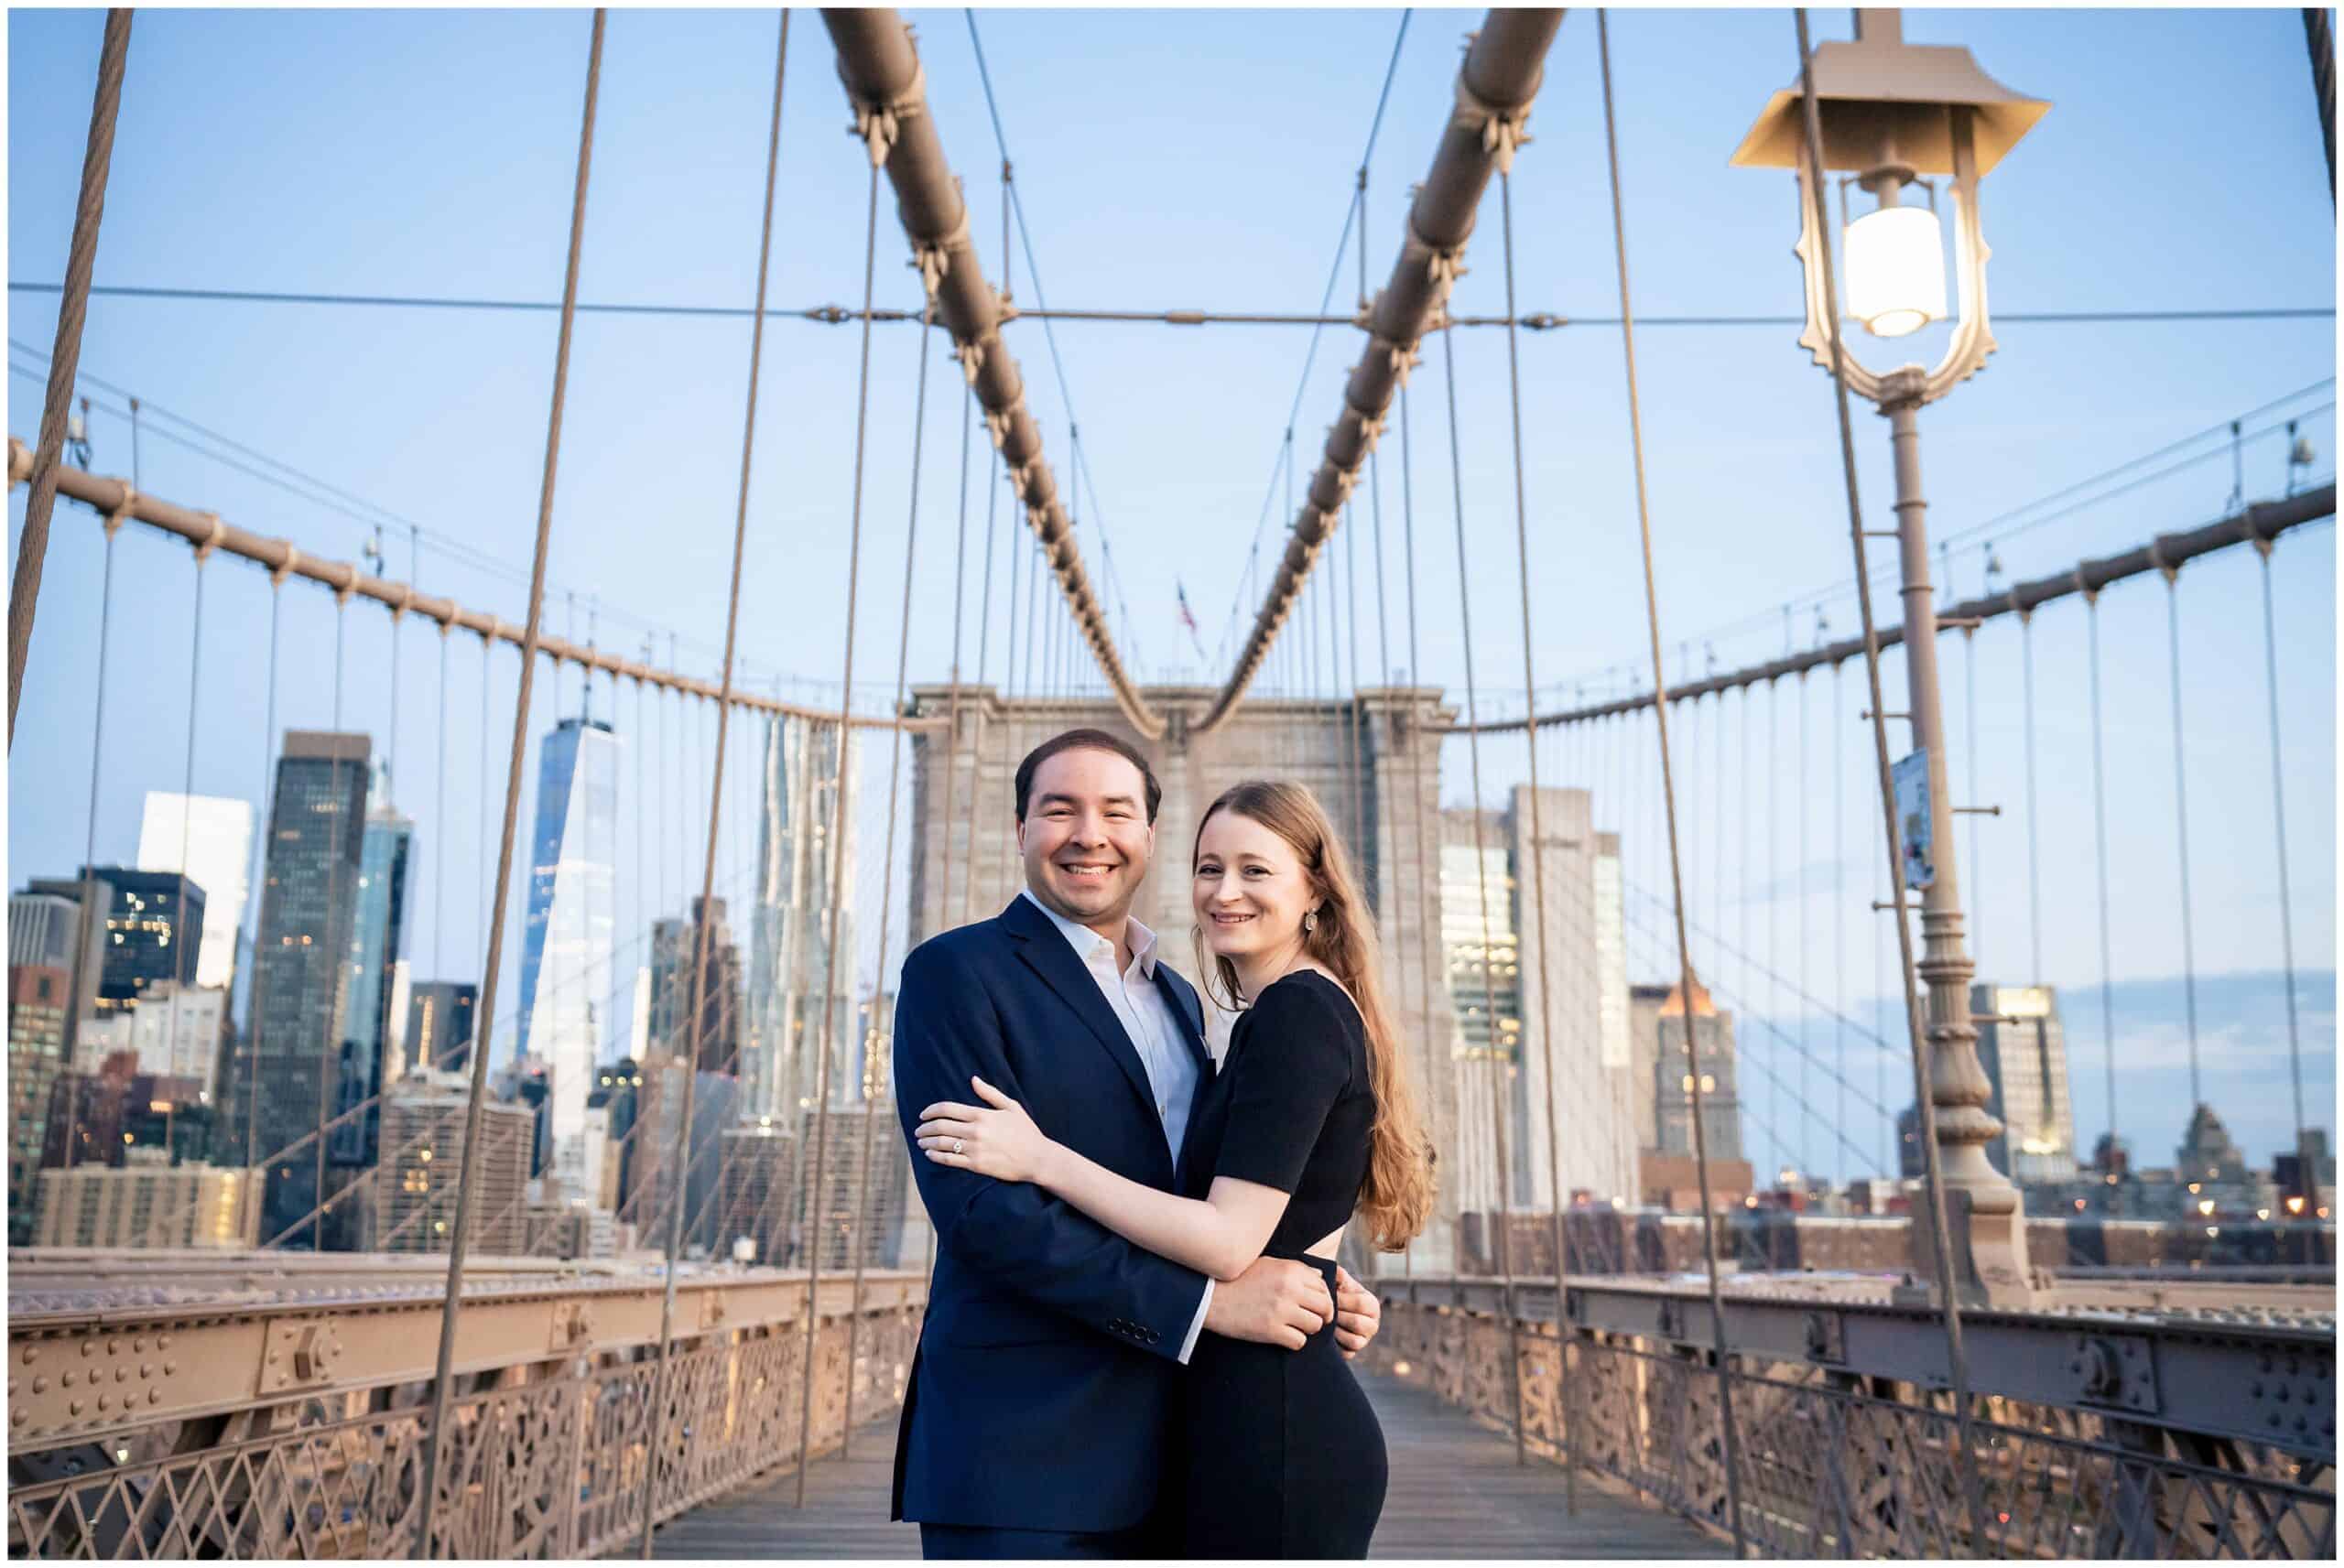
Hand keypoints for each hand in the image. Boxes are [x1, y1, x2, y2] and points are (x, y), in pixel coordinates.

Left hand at [917, 1077, 1053, 1183]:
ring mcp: (975, 1149)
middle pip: (940, 1126)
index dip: (930, 1111)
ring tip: (921, 1141)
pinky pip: (949, 1160)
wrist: (1037, 1158)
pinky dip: (935, 1156)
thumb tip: (973, 1079)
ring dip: (926, 1142)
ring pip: (941, 1144)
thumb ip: (990, 1093)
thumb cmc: (1026, 1131)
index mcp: (982, 1114)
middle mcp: (975, 1131)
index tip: (923, 1114)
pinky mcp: (976, 1165)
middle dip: (924, 1127)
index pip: (947, 1109)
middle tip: (918, 1130)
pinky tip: (930, 1154)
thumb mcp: (1011, 1107)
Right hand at [1203, 1256, 1332, 1351]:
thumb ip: (1295, 1269)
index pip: (1323, 1286)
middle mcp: (1289, 1288)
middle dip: (1322, 1315)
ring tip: (1295, 1326)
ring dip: (1308, 1328)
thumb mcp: (1267, 1264)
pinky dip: (1294, 1342)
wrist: (1210, 1297)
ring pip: (1315, 1325)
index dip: (1322, 1296)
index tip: (1315, 1303)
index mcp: (1290, 1270)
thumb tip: (1320, 1277)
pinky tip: (1283, 1336)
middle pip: (1326, 1306)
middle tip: (1313, 1319)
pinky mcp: (1271, 1330)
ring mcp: (1281, 1310)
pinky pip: (1299, 1342)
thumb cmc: (1238, 1278)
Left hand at [1332, 1266, 1380, 1359]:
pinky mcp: (1353, 1353)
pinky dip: (1335, 1346)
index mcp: (1372, 1305)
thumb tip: (1335, 1271)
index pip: (1360, 1303)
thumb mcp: (1340, 1283)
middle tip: (1320, 1311)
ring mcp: (1364, 1340)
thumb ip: (1339, 1276)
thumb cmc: (1337, 1294)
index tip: (1327, 1297)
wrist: (1330, 1311)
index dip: (1341, 1300)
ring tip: (1323, 1323)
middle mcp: (1373, 1324)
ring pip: (1353, 1340)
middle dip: (1337, 1317)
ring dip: (1336, 1332)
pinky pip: (1347, 1353)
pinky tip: (1325, 1336)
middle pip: (1357, 1323)